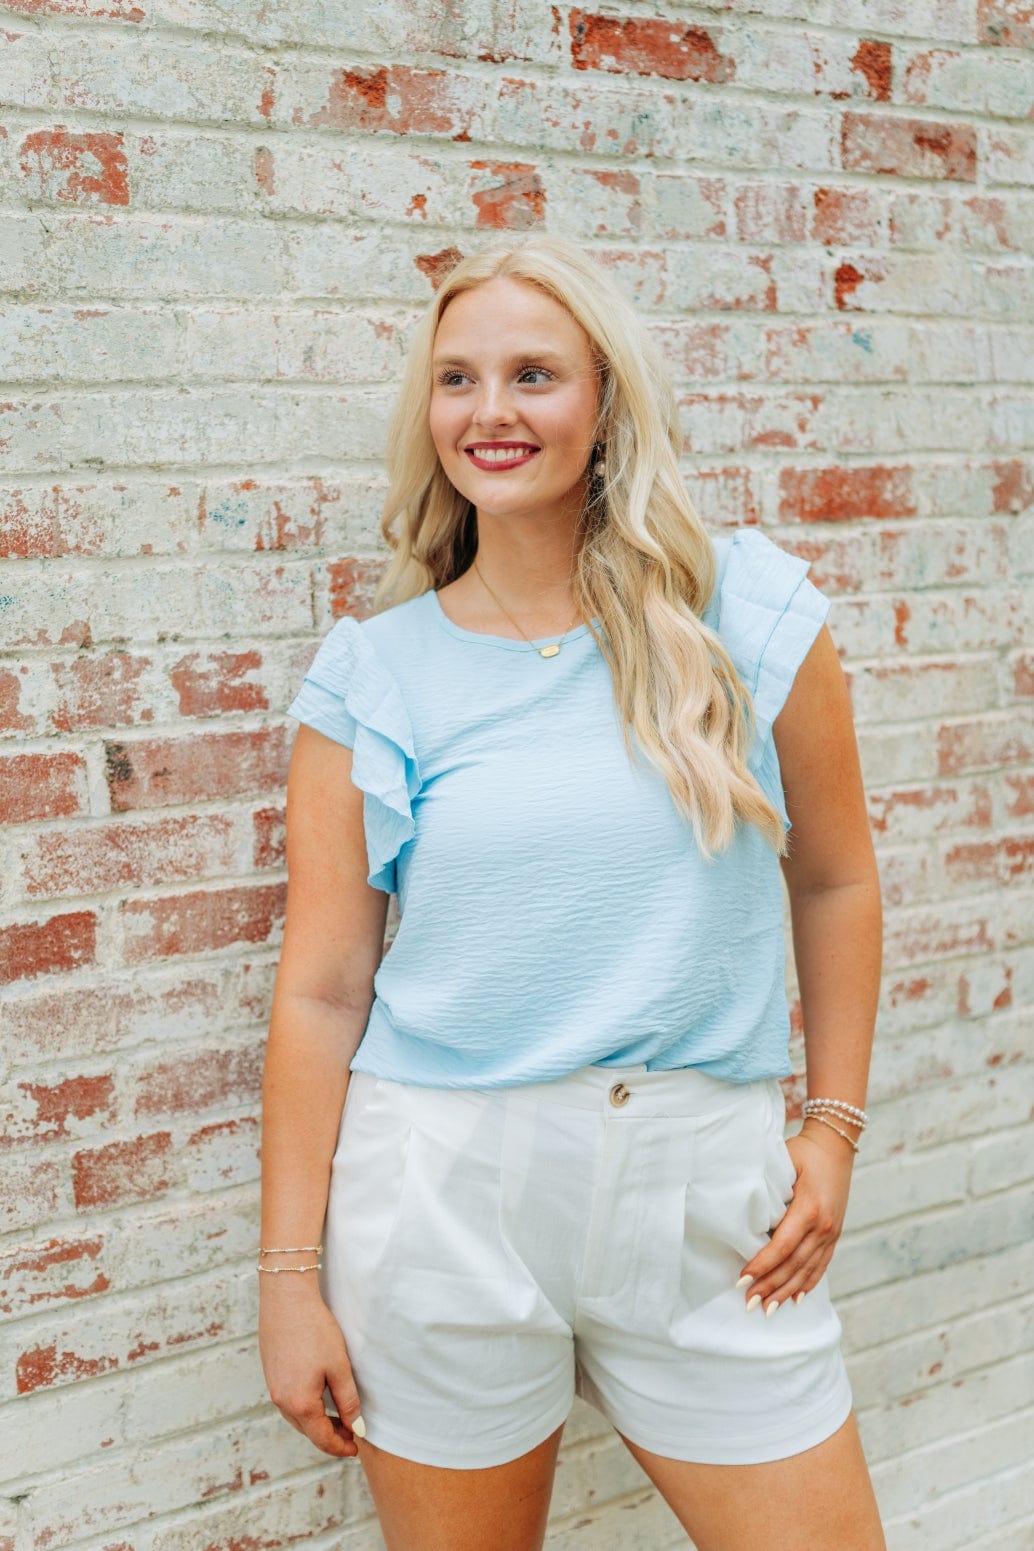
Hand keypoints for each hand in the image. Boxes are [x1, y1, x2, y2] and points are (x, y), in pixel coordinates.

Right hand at [259, 1282, 365, 1456]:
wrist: (286, 1299)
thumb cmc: (314, 1330)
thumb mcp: (338, 1367)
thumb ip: (348, 1401)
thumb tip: (357, 1429)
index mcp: (299, 1403)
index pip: (321, 1438)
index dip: (340, 1447)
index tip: (355, 1449)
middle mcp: (282, 1401)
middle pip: (308, 1431)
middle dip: (330, 1436)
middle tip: (352, 1433)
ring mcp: (273, 1388)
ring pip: (297, 1418)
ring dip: (317, 1422)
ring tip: (339, 1416)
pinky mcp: (271, 1374)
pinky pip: (289, 1402)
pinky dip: (306, 1407)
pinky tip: (319, 1397)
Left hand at [737, 1119, 855, 1313]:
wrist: (836, 1143)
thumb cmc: (803, 1152)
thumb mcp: (783, 1165)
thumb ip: (768, 1192)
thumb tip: (745, 1217)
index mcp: (809, 1209)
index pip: (782, 1246)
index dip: (762, 1266)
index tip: (742, 1279)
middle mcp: (823, 1226)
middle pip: (794, 1265)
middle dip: (770, 1286)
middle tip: (749, 1303)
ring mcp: (832, 1232)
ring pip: (808, 1270)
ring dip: (787, 1292)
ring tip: (768, 1310)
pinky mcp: (835, 1234)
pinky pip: (821, 1265)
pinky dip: (808, 1284)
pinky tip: (795, 1299)